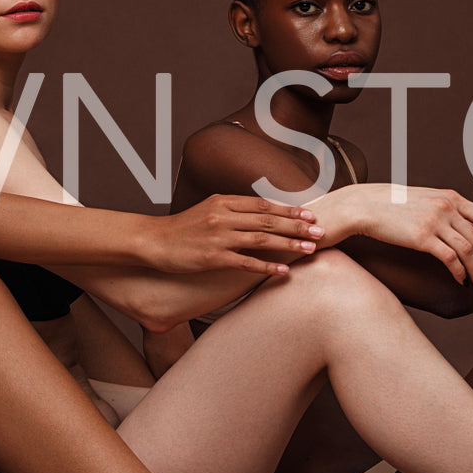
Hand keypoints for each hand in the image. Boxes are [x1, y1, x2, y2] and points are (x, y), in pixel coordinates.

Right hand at [146, 195, 323, 274]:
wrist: (152, 241)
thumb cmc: (181, 228)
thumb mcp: (207, 210)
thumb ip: (232, 210)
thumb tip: (260, 214)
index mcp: (223, 201)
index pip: (263, 204)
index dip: (288, 210)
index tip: (309, 214)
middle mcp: (223, 216)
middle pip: (268, 220)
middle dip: (297, 226)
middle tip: (320, 231)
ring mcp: (218, 237)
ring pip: (262, 239)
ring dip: (289, 244)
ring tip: (310, 249)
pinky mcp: (212, 258)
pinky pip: (245, 262)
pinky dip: (267, 266)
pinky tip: (283, 270)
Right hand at [310, 184, 472, 287]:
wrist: (364, 206)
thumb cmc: (391, 206)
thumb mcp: (424, 200)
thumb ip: (445, 210)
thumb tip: (462, 227)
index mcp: (450, 197)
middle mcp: (447, 207)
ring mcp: (435, 221)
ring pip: (469, 250)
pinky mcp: (422, 238)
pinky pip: (450, 259)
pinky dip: (460, 272)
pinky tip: (460, 281)